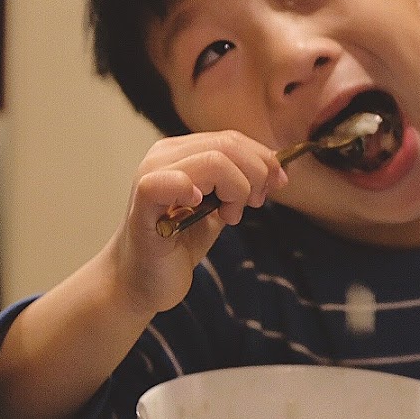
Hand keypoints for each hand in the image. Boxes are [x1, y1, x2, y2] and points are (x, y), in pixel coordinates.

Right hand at [112, 131, 286, 314]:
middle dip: (256, 174)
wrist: (141, 280)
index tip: (278, 183)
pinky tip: (198, 206)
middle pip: (228, 145)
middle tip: (253, 204)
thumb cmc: (178, 244)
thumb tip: (277, 171)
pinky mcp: (144, 201)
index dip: (263, 158)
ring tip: (229, 216)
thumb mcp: (218, 208)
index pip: (232, 138)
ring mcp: (152, 174)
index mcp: (182, 152)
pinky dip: (191, 189)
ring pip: (214, 161)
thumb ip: (240, 186)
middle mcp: (164, 156)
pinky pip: (170, 180)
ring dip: (236, 189)